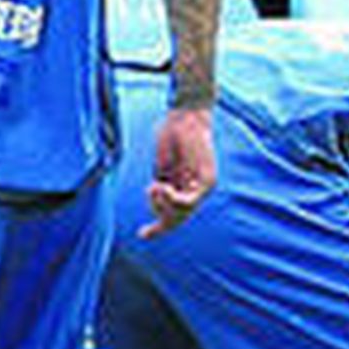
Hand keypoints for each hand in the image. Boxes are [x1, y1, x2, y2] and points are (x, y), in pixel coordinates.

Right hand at [143, 104, 215, 238]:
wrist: (187, 112)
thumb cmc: (172, 132)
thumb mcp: (163, 163)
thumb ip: (162, 185)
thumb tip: (157, 199)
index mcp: (186, 184)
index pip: (175, 215)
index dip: (158, 228)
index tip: (141, 235)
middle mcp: (198, 188)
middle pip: (177, 219)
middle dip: (159, 223)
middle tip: (146, 221)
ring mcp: (204, 185)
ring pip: (181, 213)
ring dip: (162, 205)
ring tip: (154, 187)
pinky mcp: (207, 180)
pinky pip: (188, 202)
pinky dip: (172, 200)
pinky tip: (161, 188)